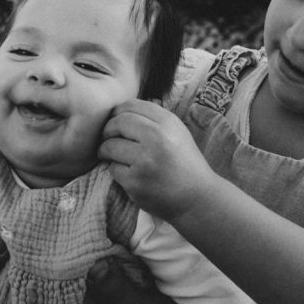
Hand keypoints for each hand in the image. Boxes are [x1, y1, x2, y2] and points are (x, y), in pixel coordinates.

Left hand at [99, 99, 214, 222]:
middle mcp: (157, 138)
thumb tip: (121, 110)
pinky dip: (116, 171)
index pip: (131, 105)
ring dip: (106, 151)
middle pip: (117, 123)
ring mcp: (145, 161)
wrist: (197, 198)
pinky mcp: (135, 181)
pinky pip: (113, 168)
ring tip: (111, 155)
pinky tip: (128, 173)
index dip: (117, 112)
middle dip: (108, 130)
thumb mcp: (177, 133)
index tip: (115, 121)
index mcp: (168, 123)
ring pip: (110, 146)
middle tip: (107, 138)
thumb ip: (153, 119)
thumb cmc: (184, 163)